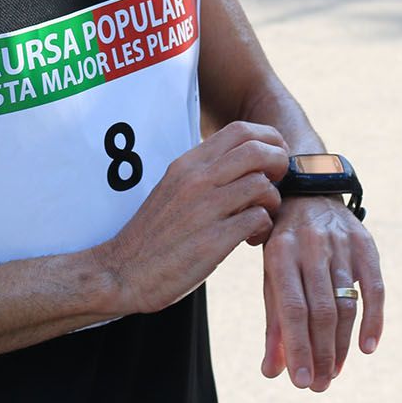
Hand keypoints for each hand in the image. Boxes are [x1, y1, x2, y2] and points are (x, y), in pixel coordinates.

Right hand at [94, 121, 287, 315]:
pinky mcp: (214, 240)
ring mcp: (205, 208)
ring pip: (262, 184)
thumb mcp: (174, 189)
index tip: (274, 157)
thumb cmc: (154, 234)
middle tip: (277, 184)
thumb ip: (205, 175)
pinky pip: (258, 219)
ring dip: (272, 202)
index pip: (239, 130)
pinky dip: (264, 228)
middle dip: (279, 164)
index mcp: (187, 164)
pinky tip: (250, 238)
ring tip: (261, 218)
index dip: (268, 139)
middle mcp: (196, 179)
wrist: (122, 271)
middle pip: (257, 150)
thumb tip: (242, 165)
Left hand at [260, 193, 382, 391]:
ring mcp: (341, 244)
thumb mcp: (272, 276)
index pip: (293, 309)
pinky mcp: (366, 244)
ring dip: (343, 345)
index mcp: (280, 253)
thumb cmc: (285, 246)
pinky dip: (374, 321)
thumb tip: (272, 372)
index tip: (302, 382)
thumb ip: (274, 323)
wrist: (309, 193)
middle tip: (321, 385)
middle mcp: (311, 246)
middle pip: (322, 311)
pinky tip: (367, 347)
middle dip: (322, 353)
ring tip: (335, 372)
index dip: (299, 347)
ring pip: (347, 304)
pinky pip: (375, 289)